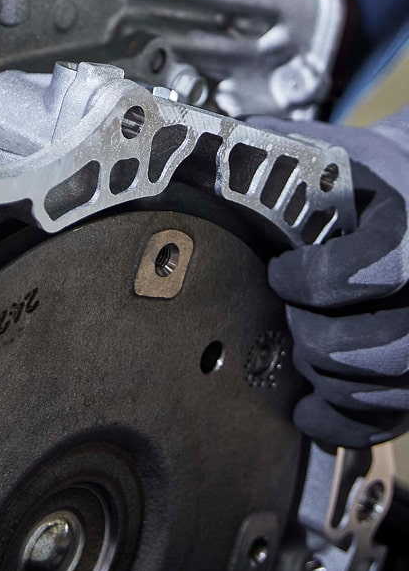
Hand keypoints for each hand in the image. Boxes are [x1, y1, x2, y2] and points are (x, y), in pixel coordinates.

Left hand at [254, 113, 408, 446]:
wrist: (404, 185)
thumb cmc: (344, 172)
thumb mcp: (309, 148)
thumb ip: (260, 151)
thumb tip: (183, 150)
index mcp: (406, 222)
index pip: (385, 264)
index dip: (323, 278)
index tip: (281, 272)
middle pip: (396, 343)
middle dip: (324, 340)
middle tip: (289, 318)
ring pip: (396, 386)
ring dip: (333, 379)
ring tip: (299, 351)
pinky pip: (392, 417)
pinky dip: (344, 422)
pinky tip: (305, 411)